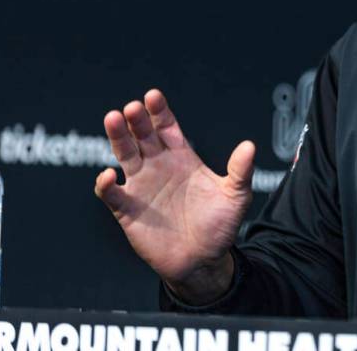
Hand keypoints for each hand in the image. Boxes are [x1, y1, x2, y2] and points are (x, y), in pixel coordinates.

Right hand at [95, 89, 255, 303]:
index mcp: (183, 158)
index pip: (167, 128)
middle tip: (132, 107)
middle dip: (137, 120)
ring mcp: (141, 186)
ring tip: (113, 120)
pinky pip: (112, 194)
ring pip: (124, 155)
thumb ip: (240, 172)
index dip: (159, 111)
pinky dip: (106, 185)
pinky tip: (110, 176)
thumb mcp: (235, 196)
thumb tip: (250, 146)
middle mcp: (159, 167)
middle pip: (143, 136)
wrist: (204, 261)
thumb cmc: (220, 226)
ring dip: (117, 138)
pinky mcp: (128, 210)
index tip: (153, 96)